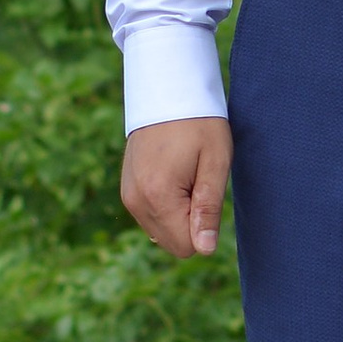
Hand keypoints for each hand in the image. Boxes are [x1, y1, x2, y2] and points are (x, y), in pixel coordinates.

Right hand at [122, 117, 232, 258]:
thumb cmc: (199, 124)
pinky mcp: (127, 190)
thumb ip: (208, 209)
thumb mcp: (215, 163)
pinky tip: (174, 176)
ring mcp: (128, 196)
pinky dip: (167, 205)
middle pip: (173, 243)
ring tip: (186, 176)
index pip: (187, 247)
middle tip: (197, 182)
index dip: (205, 226)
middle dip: (191, 222)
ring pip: (161, 232)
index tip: (205, 190)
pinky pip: (152, 217)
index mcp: (157, 197)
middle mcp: (135, 201)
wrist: (167, 91)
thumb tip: (205, 250)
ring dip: (180, 213)